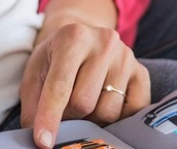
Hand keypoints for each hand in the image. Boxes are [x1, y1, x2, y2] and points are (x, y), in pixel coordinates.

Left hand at [19, 23, 149, 148]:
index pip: (60, 87)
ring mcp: (126, 57)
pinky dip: (116, 119)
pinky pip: (131, 113)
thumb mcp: (35, 75)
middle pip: (84, 103)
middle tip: (65, 109)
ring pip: (108, 112)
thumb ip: (34, 105)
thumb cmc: (54, 60)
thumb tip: (41, 140)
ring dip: (92, 119)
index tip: (43, 142)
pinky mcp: (142, 73)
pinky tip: (104, 104)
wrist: (81, 40)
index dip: (49, 118)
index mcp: (72, 38)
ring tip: (86, 104)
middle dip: (70, 116)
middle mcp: (104, 43)